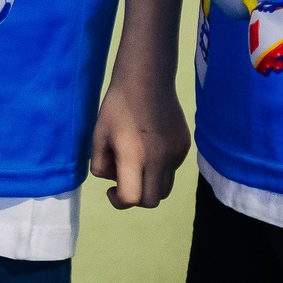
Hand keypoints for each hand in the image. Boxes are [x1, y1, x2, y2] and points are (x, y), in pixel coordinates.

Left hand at [90, 63, 190, 208]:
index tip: (111, 190)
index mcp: (134, 157)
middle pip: (152, 201)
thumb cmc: (117, 107)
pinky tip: (150, 146)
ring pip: (165, 188)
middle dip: (135, 198)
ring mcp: (175, 154)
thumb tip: (112, 181)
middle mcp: (159, 160)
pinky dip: (160, 168)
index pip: (132, 198)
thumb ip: (100, 164)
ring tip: (136, 164)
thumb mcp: (98, 135)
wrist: (147, 81)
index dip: (119, 201)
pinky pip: (172, 169)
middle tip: (122, 182)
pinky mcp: (184, 147)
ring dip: (149, 185)